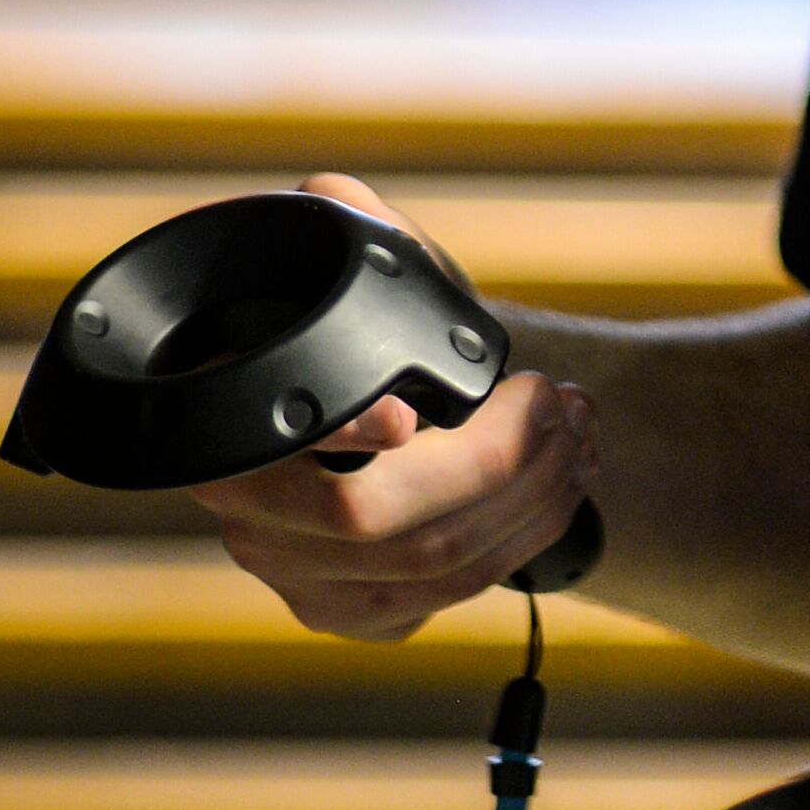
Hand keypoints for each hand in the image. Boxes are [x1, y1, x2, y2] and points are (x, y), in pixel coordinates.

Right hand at [185, 174, 600, 642]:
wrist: (386, 416)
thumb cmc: (375, 334)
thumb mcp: (361, 270)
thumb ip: (347, 222)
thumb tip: (333, 193)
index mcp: (228, 426)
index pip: (274, 446)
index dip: (344, 431)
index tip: (412, 414)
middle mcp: (248, 517)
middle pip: (373, 519)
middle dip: (495, 458)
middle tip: (559, 400)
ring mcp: (298, 578)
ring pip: (429, 561)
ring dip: (531, 495)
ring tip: (581, 434)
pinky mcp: (356, 616)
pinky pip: (452, 594)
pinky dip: (526, 537)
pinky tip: (564, 487)